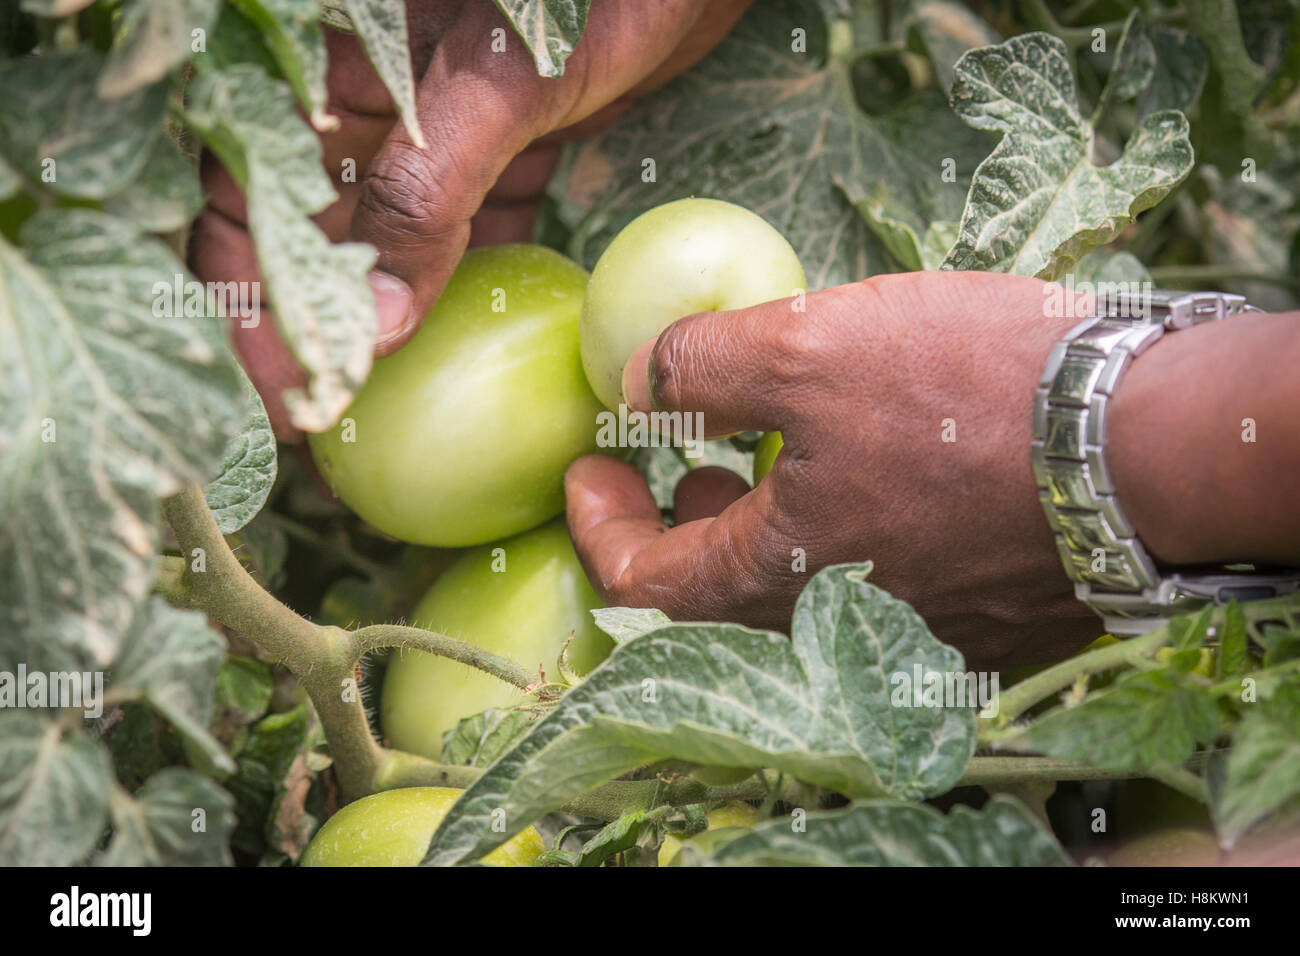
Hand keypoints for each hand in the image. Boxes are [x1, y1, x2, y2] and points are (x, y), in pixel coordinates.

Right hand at [191, 0, 751, 437]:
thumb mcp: (495, 79)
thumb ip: (425, 192)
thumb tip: (370, 324)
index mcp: (322, 60)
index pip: (247, 192)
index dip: (244, 298)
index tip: (276, 392)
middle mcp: (364, 96)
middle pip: (310, 228)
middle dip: (311, 326)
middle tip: (325, 426)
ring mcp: (435, 122)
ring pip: (386, 237)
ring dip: (382, 319)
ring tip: (380, 408)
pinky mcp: (504, 139)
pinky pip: (466, 225)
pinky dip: (462, 284)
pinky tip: (459, 347)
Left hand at [564, 271, 1299, 668]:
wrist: (1148, 451)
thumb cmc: (971, 398)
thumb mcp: (810, 347)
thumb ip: (701, 368)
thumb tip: (638, 381)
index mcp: (773, 586)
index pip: (640, 581)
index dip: (597, 521)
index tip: (586, 465)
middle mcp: (833, 639)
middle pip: (714, 597)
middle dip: (675, 523)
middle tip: (670, 460)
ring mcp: (907, 642)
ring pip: (792, 595)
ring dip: (753, 527)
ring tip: (755, 457)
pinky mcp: (973, 627)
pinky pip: (867, 591)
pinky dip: (831, 538)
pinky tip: (858, 473)